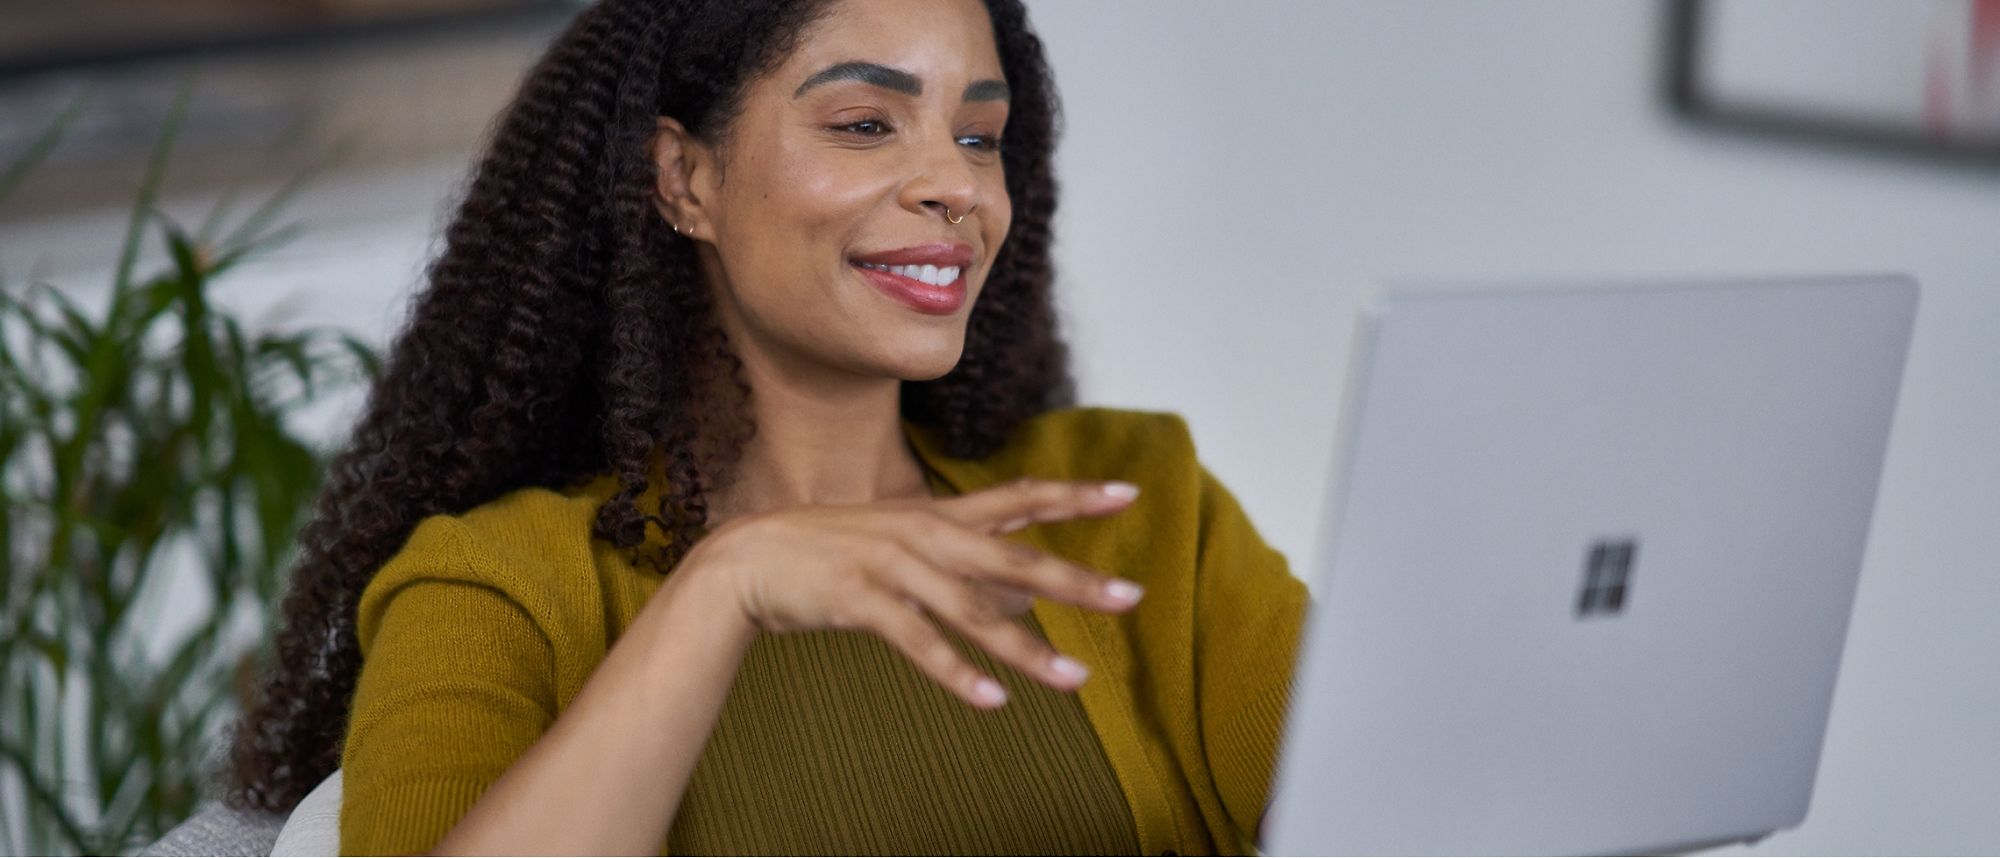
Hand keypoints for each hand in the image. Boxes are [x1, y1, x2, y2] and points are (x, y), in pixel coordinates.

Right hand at [675, 478, 1144, 707]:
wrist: (746, 560)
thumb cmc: (831, 555)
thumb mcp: (904, 548)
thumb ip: (966, 570)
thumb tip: (1026, 600)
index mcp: (936, 515)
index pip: (1018, 498)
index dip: (1073, 495)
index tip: (1128, 494)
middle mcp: (923, 534)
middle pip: (1014, 557)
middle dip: (1075, 579)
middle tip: (1131, 597)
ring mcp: (892, 565)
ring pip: (974, 612)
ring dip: (1027, 652)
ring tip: (1076, 681)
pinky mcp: (861, 600)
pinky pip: (919, 642)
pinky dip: (957, 672)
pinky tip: (993, 700)